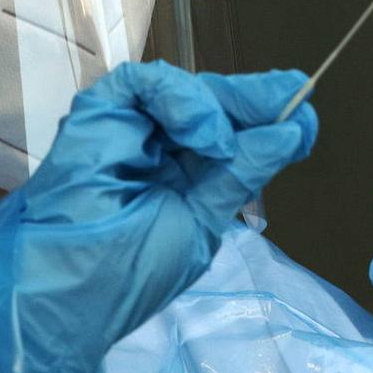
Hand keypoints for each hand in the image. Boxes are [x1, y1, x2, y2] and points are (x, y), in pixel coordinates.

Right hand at [15, 60, 317, 372]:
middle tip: (292, 99)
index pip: (231, 135)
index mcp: (182, 174)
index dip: (267, 122)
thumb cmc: (130, 269)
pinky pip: (144, 82)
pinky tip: (197, 131)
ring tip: (221, 144)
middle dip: (253, 101)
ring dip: (214, 107)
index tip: (306, 119)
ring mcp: (129, 124)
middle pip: (213, 105)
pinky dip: (178, 98)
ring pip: (184, 89)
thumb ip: (239, 175)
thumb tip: (289, 134)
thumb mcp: (201, 221)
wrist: (67, 289)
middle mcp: (158, 143)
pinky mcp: (100, 109)